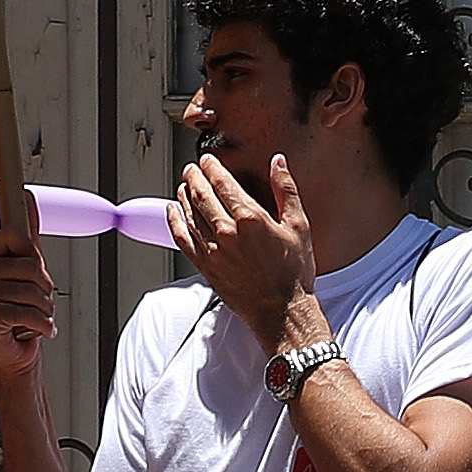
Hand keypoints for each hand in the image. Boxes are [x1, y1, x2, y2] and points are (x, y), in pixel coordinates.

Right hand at [0, 224, 56, 381]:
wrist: (13, 352)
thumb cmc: (19, 310)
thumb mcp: (27, 268)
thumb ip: (27, 234)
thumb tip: (26, 199)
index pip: (17, 237)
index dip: (35, 257)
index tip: (34, 273)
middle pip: (31, 266)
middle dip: (45, 288)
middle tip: (38, 301)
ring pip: (32, 291)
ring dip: (45, 309)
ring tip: (36, 316)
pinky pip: (26, 312)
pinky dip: (43, 325)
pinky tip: (39, 330)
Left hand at [172, 150, 319, 348]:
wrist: (282, 311)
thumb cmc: (294, 272)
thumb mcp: (299, 226)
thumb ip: (286, 190)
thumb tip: (278, 163)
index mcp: (250, 219)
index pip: (223, 183)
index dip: (212, 168)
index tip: (207, 160)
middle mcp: (227, 233)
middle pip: (201, 195)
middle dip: (194, 177)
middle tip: (191, 168)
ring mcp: (213, 251)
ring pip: (189, 215)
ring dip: (183, 196)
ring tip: (182, 185)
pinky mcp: (205, 267)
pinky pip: (182, 239)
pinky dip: (174, 222)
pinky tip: (172, 212)